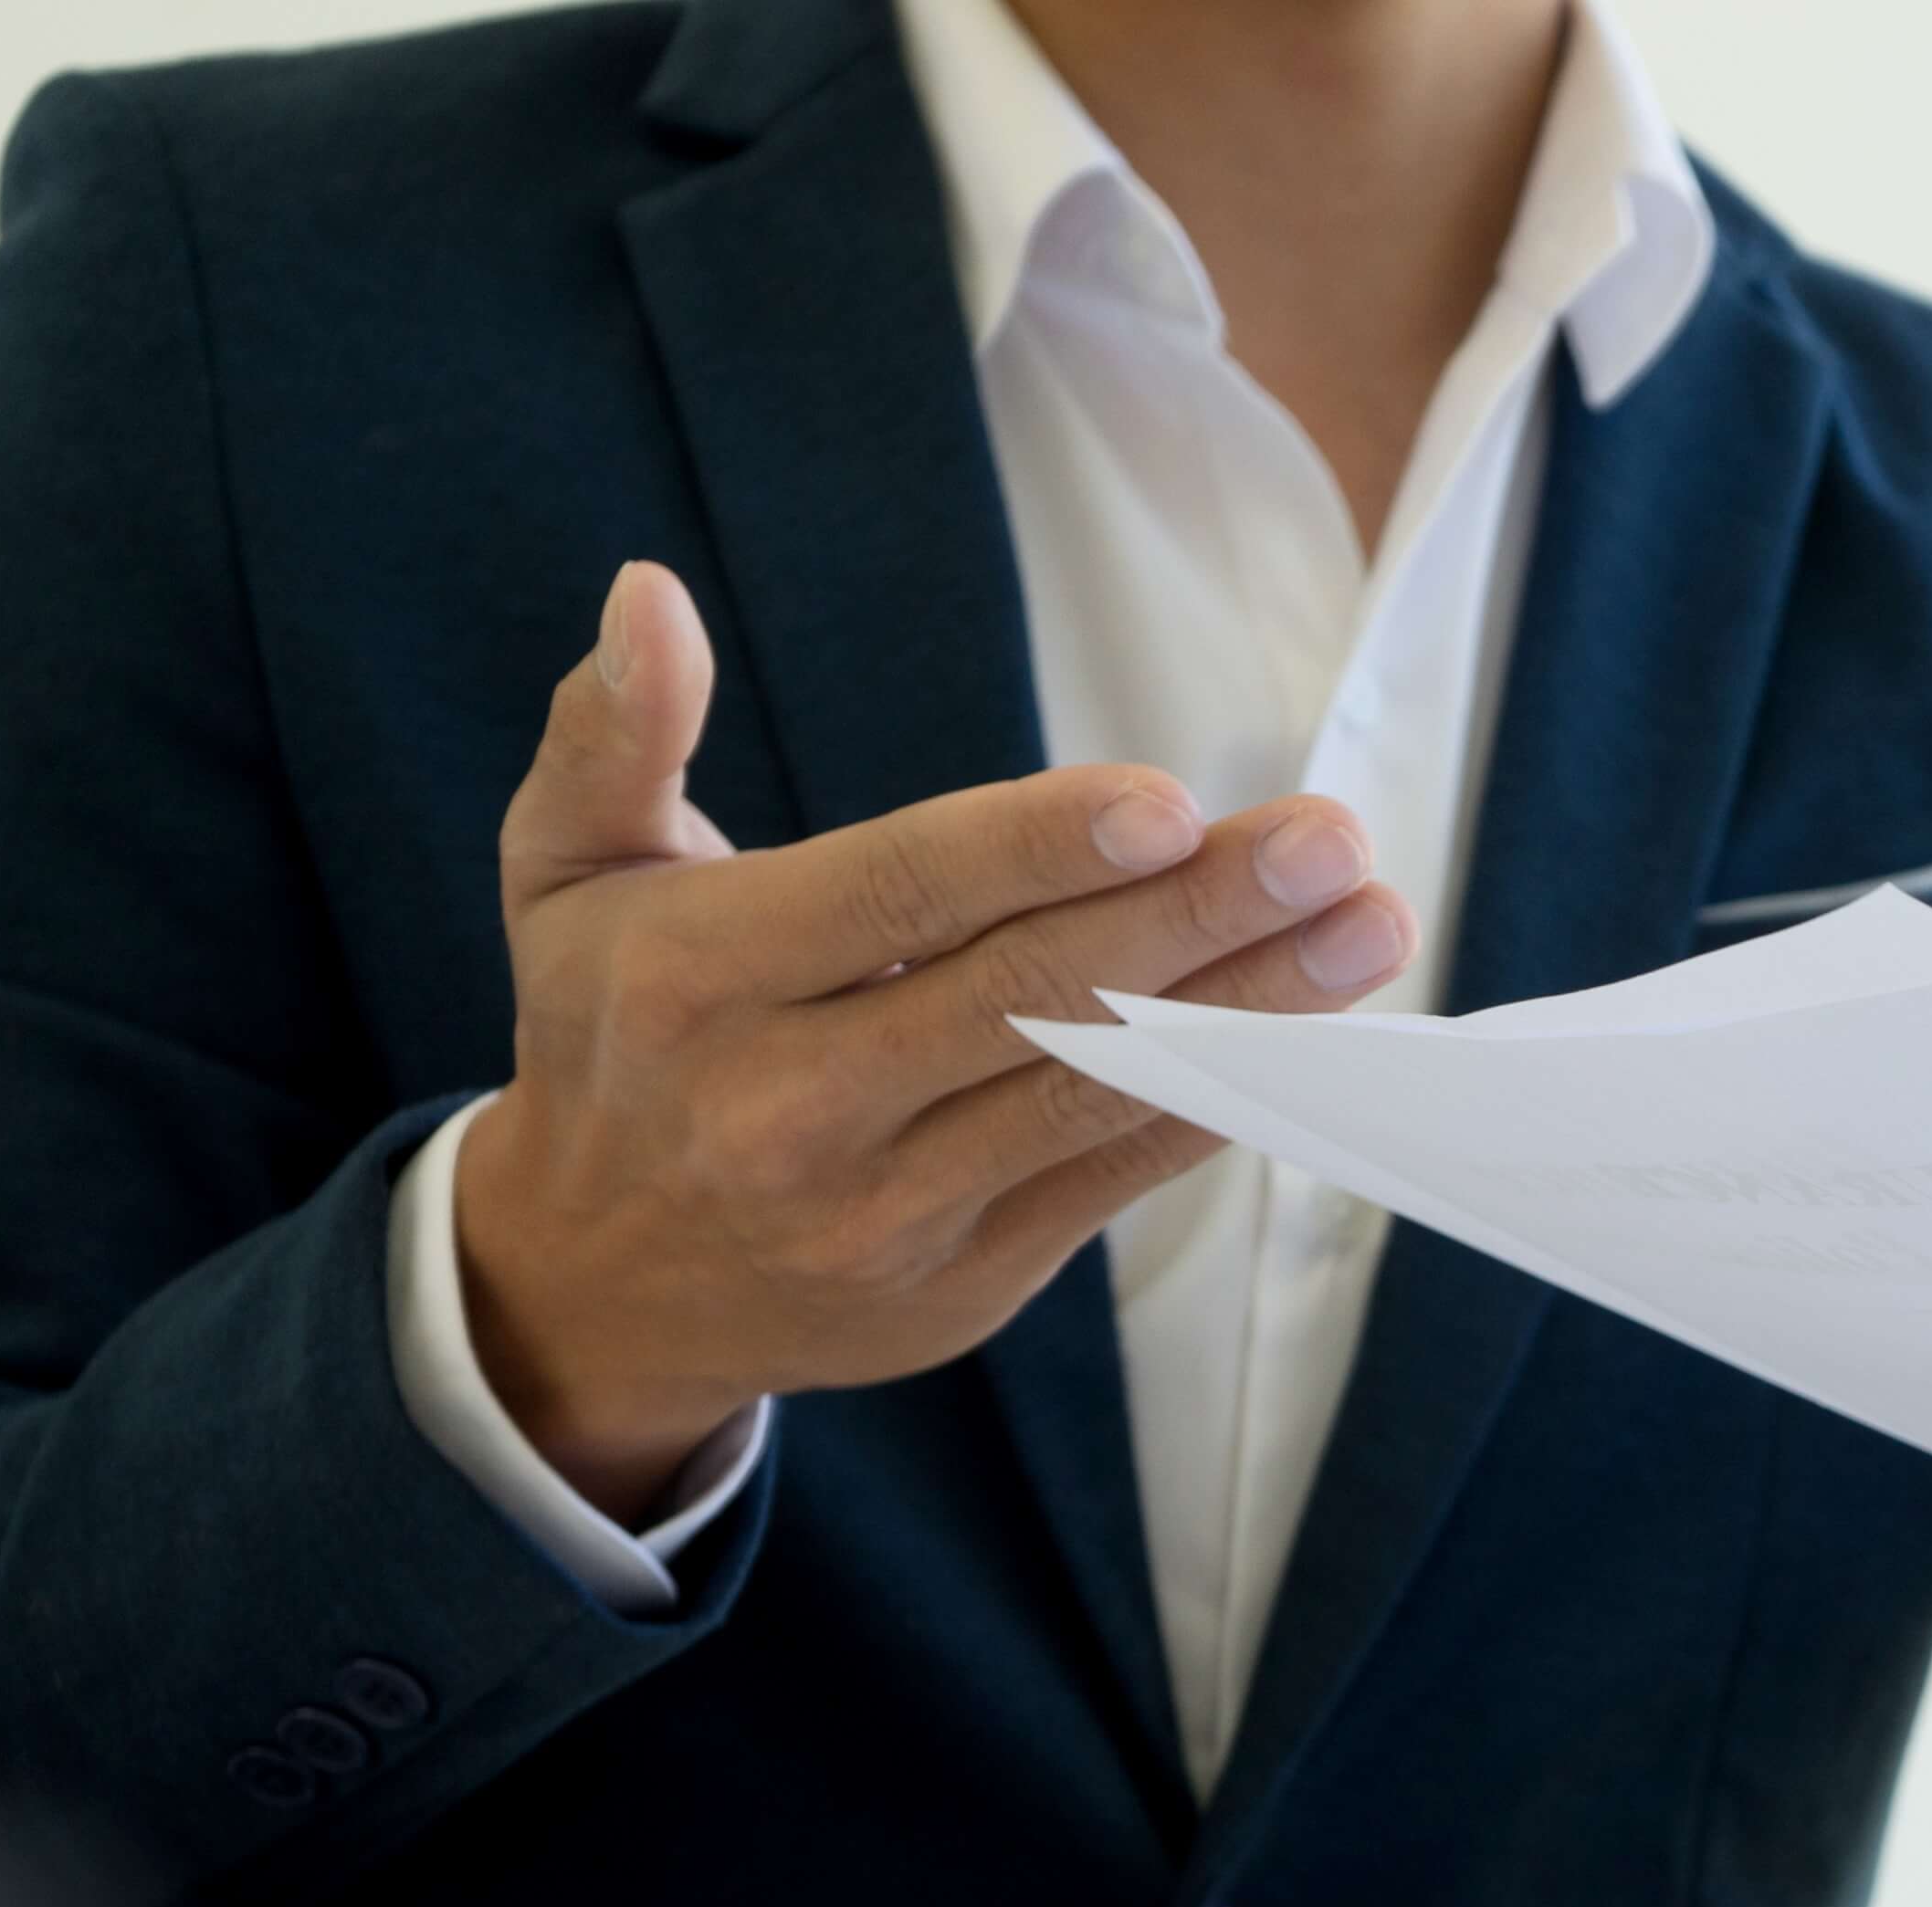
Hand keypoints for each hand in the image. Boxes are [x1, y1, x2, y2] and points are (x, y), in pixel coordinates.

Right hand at [454, 561, 1424, 1513]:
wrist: (598, 1287)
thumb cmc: (607, 1034)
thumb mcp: (563, 875)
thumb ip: (612, 733)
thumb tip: (648, 594)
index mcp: (696, 982)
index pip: (894, 900)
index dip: (1035, 850)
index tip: (1169, 805)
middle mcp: (789, 1106)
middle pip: (1024, 996)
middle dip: (1195, 916)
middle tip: (1331, 843)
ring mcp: (886, 1209)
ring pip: (1091, 1092)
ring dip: (1248, 1009)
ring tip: (1367, 926)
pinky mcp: (969, 1279)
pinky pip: (1112, 1177)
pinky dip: (1216, 1100)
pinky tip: (1311, 1029)